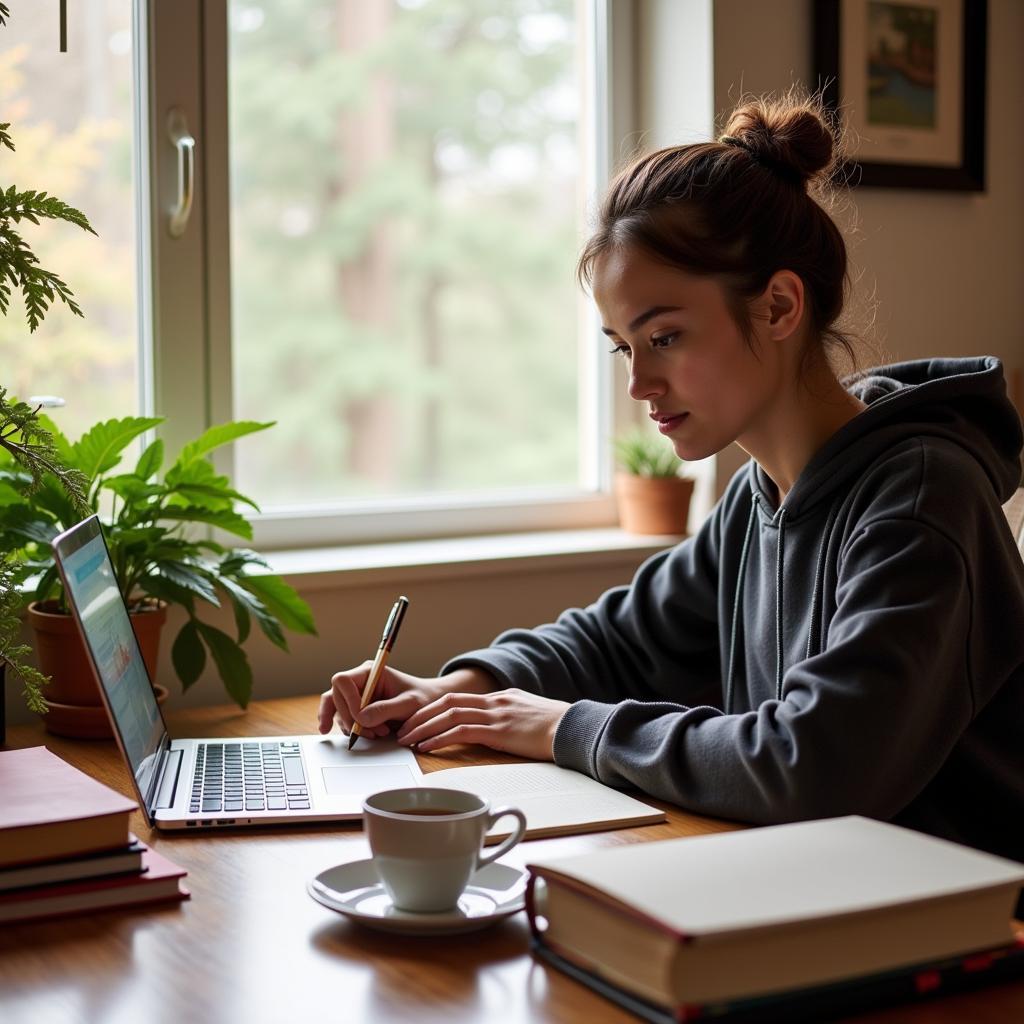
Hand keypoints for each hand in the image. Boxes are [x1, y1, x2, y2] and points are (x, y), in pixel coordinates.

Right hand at [318, 665, 494, 737]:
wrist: (429, 705)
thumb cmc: (422, 698)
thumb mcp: (408, 705)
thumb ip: (386, 709)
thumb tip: (362, 718)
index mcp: (370, 672)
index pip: (343, 681)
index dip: (347, 699)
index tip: (361, 717)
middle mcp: (360, 681)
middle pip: (335, 697)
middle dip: (350, 718)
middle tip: (372, 732)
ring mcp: (356, 695)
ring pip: (336, 709)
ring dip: (351, 726)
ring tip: (376, 734)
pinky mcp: (356, 708)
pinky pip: (342, 718)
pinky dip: (351, 730)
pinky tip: (365, 735)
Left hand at [395, 688, 570, 760]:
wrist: (575, 728)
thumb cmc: (557, 728)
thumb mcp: (530, 716)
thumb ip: (511, 718)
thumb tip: (498, 730)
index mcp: (501, 697)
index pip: (459, 698)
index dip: (434, 709)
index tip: (418, 720)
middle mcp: (495, 701)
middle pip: (447, 702)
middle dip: (421, 715)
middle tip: (402, 728)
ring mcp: (496, 714)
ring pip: (449, 715)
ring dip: (423, 727)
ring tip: (407, 739)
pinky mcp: (499, 730)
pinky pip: (461, 731)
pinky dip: (440, 738)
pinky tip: (427, 747)